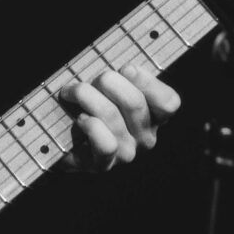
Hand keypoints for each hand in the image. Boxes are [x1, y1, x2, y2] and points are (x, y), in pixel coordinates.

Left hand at [58, 64, 180, 172]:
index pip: (169, 102)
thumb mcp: (112, 87)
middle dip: (107, 82)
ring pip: (112, 116)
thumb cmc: (89, 105)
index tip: (125, 69)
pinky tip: (81, 119)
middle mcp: (146, 138)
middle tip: (88, 81)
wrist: (64, 140)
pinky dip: (91, 126)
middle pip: (135, 103)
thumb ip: (125, 77)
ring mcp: (127, 153)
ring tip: (71, 92)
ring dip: (86, 96)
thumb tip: (128, 70)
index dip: (147, 81)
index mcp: (155, 118)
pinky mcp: (103, 164)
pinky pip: (105, 143)